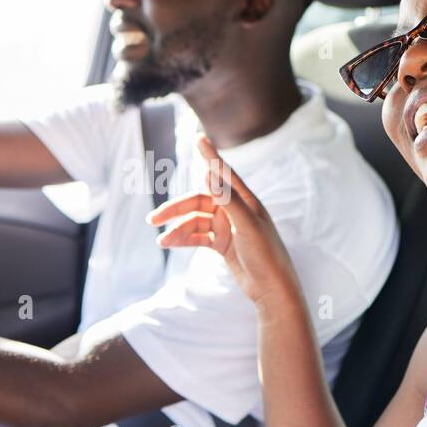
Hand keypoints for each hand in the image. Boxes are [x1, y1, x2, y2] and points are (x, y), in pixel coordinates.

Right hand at [146, 135, 301, 308]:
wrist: (272, 289)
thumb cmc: (267, 255)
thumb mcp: (247, 226)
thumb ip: (228, 199)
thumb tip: (209, 172)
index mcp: (245, 200)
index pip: (223, 172)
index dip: (209, 155)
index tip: (198, 137)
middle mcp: (234, 210)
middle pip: (199, 201)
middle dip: (176, 209)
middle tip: (154, 219)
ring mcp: (227, 227)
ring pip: (195, 221)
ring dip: (177, 228)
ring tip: (161, 241)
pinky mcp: (222, 243)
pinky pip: (197, 236)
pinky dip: (183, 238)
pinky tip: (169, 243)